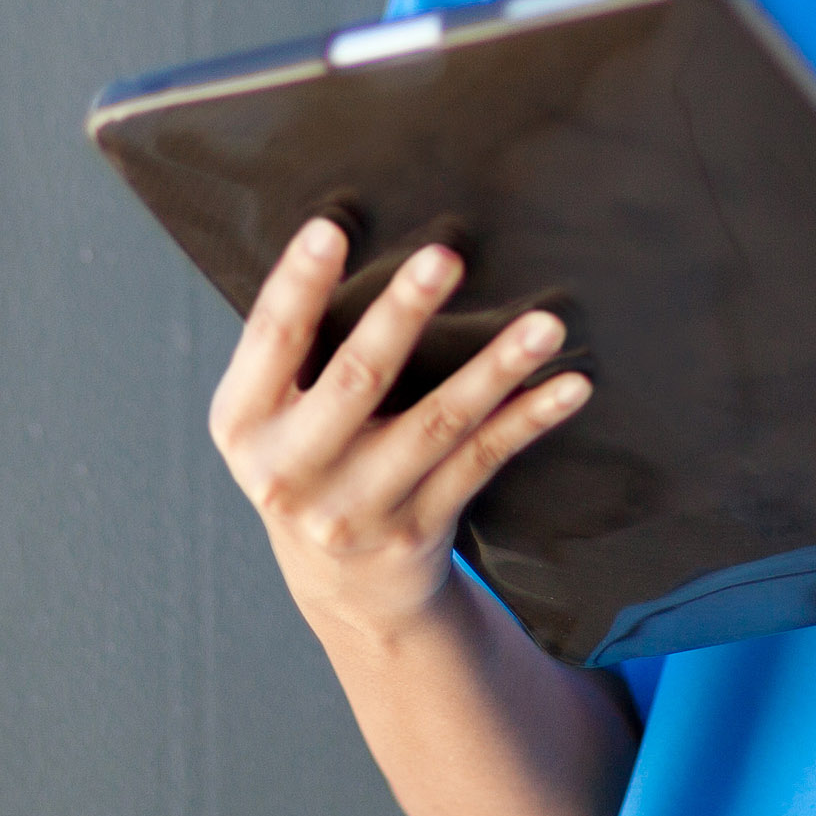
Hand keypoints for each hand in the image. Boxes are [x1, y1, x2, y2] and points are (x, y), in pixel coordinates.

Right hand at [207, 218, 591, 650]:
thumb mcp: (275, 416)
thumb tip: (351, 232)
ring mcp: (358, 507)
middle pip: (356, 380)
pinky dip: (529, 419)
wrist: (341, 588)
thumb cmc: (312, 459)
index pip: (271, 341)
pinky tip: (571, 387)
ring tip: (545, 325)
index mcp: (244, 424)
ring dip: (495, 368)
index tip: (332, 227)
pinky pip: (482, 460)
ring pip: (437, 424)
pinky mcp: (419, 528)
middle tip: (444, 257)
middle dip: (401, 316)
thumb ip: (297, 350)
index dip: (298, 284)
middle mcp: (292, 471)